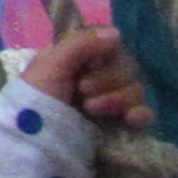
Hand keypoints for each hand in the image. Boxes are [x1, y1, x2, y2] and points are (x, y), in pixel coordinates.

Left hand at [20, 25, 150, 130]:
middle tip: (82, 91)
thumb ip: (80, 44)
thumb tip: (116, 34)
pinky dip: (141, 113)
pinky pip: (144, 114)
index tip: (89, 63)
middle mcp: (95, 78)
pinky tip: (130, 118)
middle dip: (107, 78)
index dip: (105, 52)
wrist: (34, 144)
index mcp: (76, 60)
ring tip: (90, 109)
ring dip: (117, 97)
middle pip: (126, 66)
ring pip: (136, 89)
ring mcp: (108, 103)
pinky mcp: (118, 125)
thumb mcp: (50, 65)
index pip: (110, 45)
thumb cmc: (35, 100)